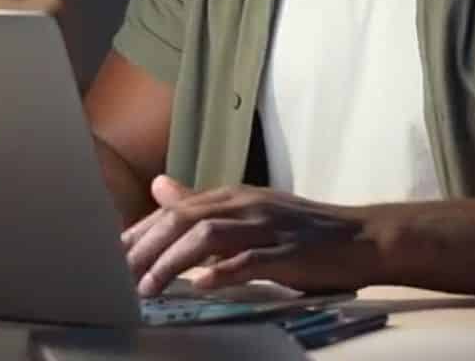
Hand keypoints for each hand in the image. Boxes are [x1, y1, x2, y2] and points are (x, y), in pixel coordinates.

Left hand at [121, 175, 378, 296]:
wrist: (362, 237)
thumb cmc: (301, 231)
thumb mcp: (247, 210)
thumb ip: (202, 204)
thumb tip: (158, 188)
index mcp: (232, 196)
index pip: (175, 210)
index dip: (141, 232)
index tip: (112, 255)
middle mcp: (245, 204)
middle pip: (184, 219)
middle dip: (147, 247)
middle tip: (118, 275)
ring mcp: (267, 226)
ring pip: (210, 236)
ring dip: (174, 261)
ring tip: (149, 286)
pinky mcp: (289, 252)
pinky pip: (252, 260)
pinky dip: (224, 272)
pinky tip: (202, 285)